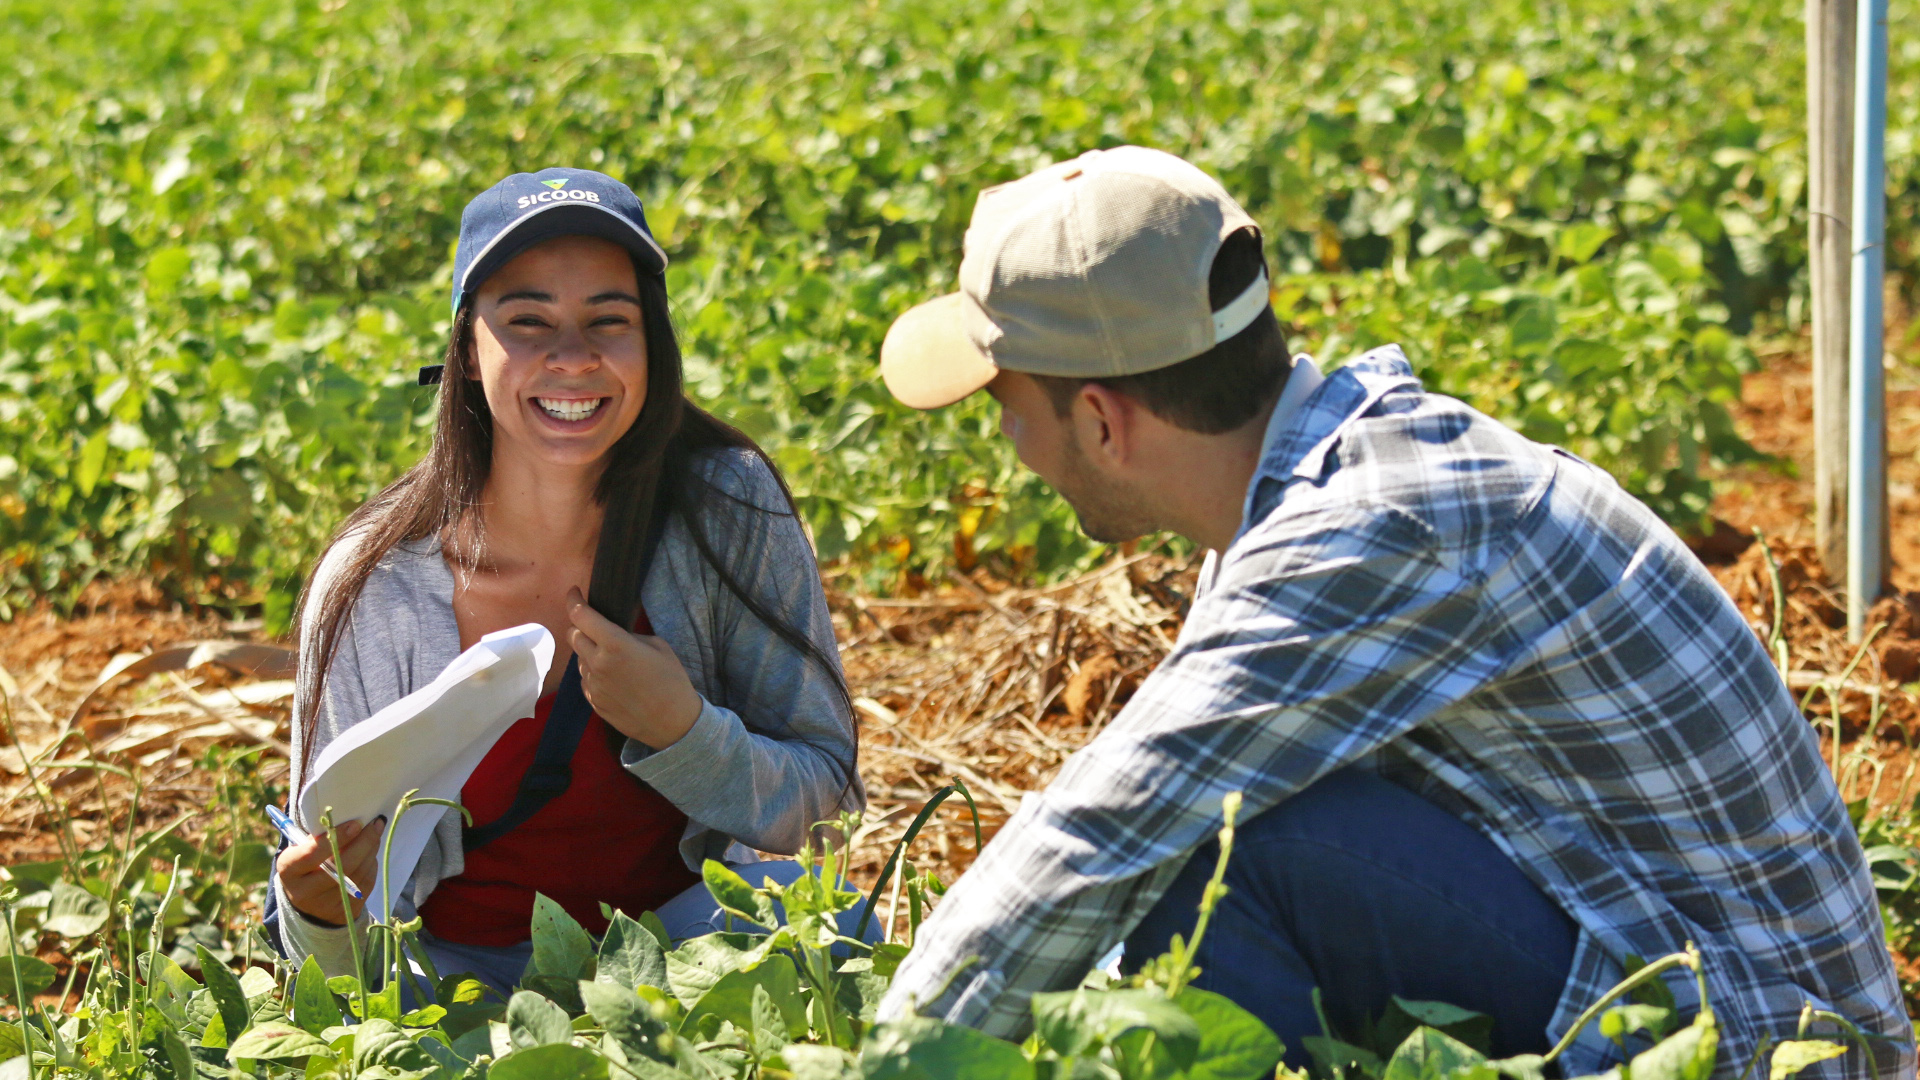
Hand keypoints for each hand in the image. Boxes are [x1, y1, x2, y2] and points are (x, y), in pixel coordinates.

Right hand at [275, 817, 383, 926]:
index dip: (336, 837)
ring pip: (358, 873)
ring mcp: (326, 905)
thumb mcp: (301, 850)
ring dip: (371, 849)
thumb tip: (352, 820)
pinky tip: (370, 853)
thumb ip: (319, 837)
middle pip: (343, 866)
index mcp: (289, 871)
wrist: (308, 903)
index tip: (355, 823)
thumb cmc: (307, 865)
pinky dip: (371, 864)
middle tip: (376, 823)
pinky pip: (366, 883)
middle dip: (364, 841)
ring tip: (375, 833)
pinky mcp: (345, 911)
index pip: (312, 853)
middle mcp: (304, 891)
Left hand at [567, 587, 701, 749]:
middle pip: (573, 636)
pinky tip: (615, 680)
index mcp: (615, 644)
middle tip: (595, 626)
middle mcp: (597, 663)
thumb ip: (629, 636)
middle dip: (580, 626)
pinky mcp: (593, 702)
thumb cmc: (672, 680)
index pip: (581, 616)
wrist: (673, 723)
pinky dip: (594, 673)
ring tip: (613, 660)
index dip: (573, 600)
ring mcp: (593, 685)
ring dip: (589, 653)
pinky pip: (586, 680)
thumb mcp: (658, 646)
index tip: (574, 592)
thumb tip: (614, 635)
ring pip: (579, 659)